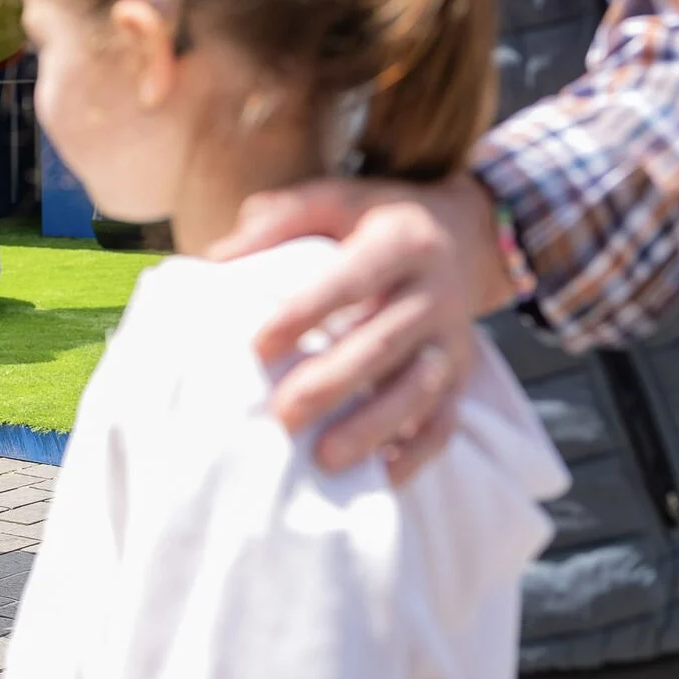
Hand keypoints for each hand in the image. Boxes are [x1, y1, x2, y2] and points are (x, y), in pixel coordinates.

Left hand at [214, 173, 513, 483]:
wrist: (464, 234)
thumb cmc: (376, 219)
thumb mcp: (334, 200)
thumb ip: (277, 220)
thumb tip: (215, 259)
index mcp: (402, 241)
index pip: (352, 280)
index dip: (306, 313)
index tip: (258, 346)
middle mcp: (436, 292)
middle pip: (384, 342)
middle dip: (333, 382)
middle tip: (282, 416)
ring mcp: (454, 339)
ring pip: (419, 389)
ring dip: (373, 427)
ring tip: (325, 460)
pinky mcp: (463, 376)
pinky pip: (445, 422)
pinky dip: (415, 456)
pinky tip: (377, 479)